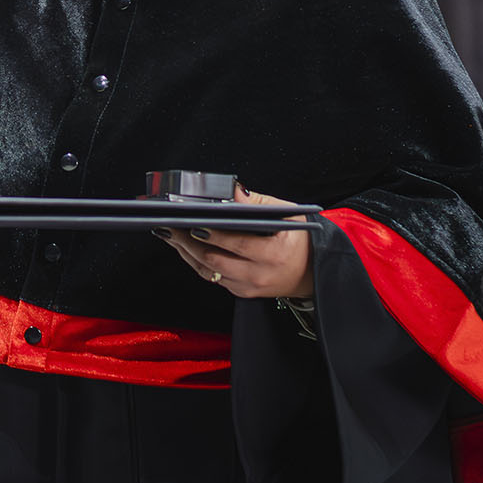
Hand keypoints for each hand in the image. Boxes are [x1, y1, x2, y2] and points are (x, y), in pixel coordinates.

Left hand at [157, 185, 314, 298]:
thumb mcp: (287, 216)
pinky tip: (184, 245)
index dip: (213, 234)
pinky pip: (212, 277)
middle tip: (169, 225)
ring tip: (169, 233)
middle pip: (215, 261)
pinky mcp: (241, 292)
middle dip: (188, 242)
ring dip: (185, 251)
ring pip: (208, 271)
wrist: (312, 273)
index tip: (193, 223)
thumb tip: (233, 190)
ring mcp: (248, 287)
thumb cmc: (299, 240)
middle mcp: (260, 275)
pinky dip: (195, 261)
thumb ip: (258, 203)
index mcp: (274, 254)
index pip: (237, 244)